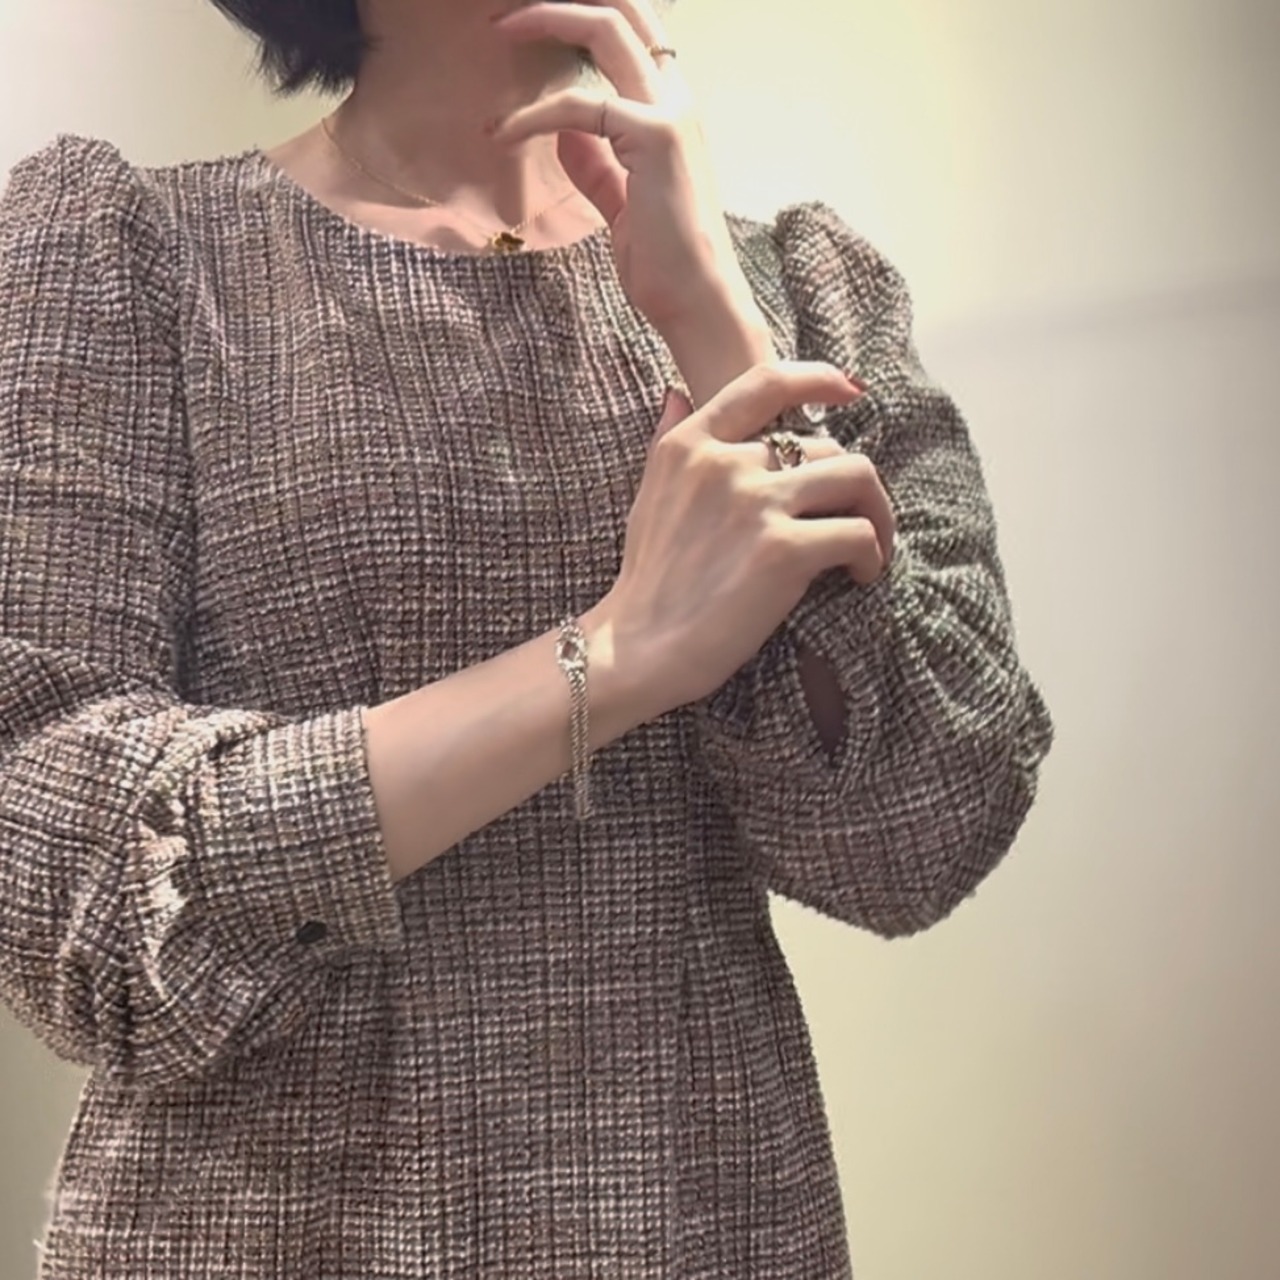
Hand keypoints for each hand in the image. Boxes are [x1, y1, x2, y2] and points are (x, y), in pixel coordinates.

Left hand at [488, 0, 747, 331]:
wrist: (695, 300)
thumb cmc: (664, 263)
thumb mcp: (622, 205)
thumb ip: (596, 165)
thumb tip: (563, 131)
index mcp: (672, 111)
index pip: (635, 35)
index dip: (589, 14)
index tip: (537, 20)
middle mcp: (677, 99)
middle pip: (624, 11)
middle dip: (565, 1)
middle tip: (511, 11)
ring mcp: (670, 113)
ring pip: (607, 30)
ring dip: (548, 19)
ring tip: (500, 31)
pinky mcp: (654, 137)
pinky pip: (578, 108)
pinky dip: (533, 115)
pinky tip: (504, 133)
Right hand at [596, 362, 896, 717]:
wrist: (638, 646)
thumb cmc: (648, 580)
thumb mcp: (648, 493)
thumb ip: (668, 439)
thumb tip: (675, 393)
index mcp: (692, 444)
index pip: (766, 382)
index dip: (818, 378)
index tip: (849, 389)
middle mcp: (726, 463)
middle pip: (825, 444)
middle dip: (850, 483)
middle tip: (855, 517)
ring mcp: (756, 504)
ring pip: (856, 477)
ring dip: (876, 511)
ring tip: (871, 544)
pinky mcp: (785, 550)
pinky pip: (858, 533)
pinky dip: (872, 554)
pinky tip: (860, 575)